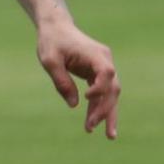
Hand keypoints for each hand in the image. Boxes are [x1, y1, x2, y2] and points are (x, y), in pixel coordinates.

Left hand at [36, 21, 119, 138]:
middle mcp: (104, 61)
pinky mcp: (97, 73)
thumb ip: (61, 82)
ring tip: (107, 135)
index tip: (86, 98)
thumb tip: (74, 105)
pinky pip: (101, 93)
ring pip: (111, 94)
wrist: (56, 28)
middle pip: (112, 88)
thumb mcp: (50, 61)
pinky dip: (98, 107)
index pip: (107, 73)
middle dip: (106, 110)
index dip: (100, 88)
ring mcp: (102, 67)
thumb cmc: (52, 42)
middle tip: (92, 127)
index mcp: (96, 54)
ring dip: (107, 113)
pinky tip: (94, 122)